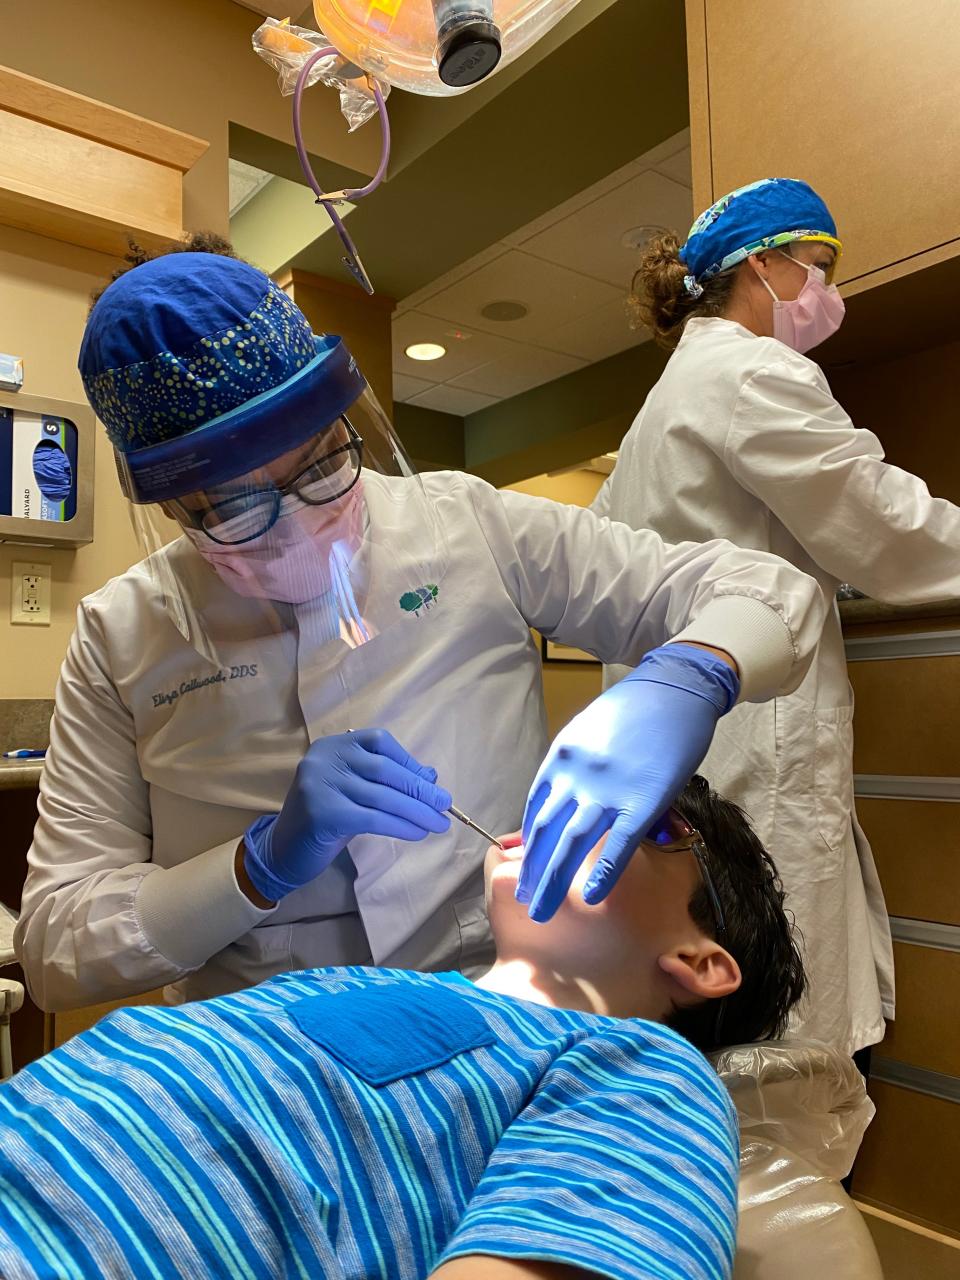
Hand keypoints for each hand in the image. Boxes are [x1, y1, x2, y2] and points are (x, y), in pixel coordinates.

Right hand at [242, 729, 451, 902]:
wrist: (282, 851)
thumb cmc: (325, 819)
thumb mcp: (356, 793)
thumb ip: (387, 780)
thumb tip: (430, 776)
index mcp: (332, 745)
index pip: (379, 742)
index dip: (408, 762)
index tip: (430, 784)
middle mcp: (324, 759)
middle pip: (384, 769)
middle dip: (419, 789)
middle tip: (445, 805)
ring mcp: (320, 784)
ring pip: (383, 796)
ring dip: (417, 811)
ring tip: (438, 824)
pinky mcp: (323, 813)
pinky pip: (373, 818)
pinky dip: (401, 826)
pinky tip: (417, 833)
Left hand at [518, 644, 738, 921]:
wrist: (675, 688)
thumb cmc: (635, 708)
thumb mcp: (590, 731)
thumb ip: (576, 765)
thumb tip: (572, 797)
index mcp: (560, 757)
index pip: (535, 808)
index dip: (527, 841)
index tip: (524, 864)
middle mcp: (574, 776)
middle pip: (544, 832)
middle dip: (531, 870)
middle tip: (524, 900)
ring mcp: (606, 790)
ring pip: (570, 845)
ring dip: (553, 881)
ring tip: (542, 911)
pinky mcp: (642, 801)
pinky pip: (617, 845)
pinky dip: (604, 874)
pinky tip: (592, 898)